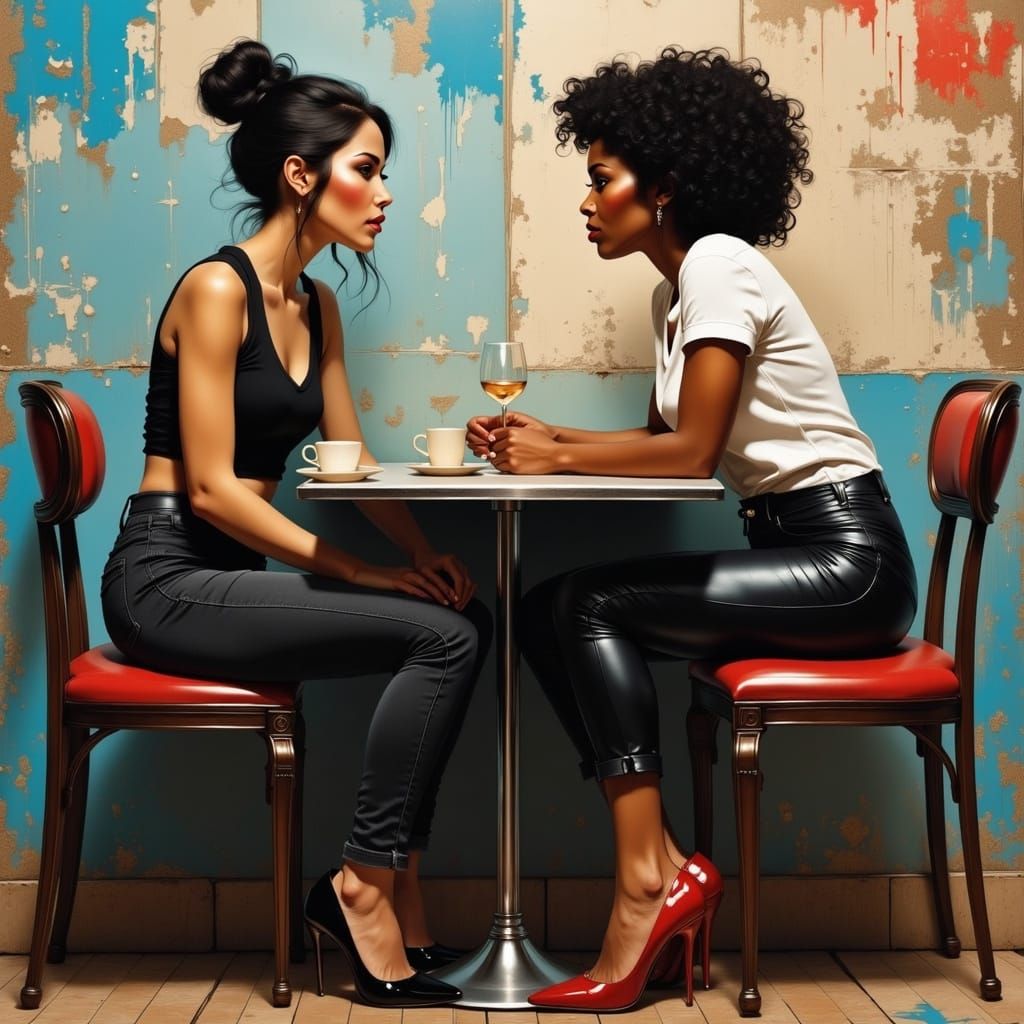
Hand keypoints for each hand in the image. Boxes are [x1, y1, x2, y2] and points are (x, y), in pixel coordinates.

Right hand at [349, 562, 465, 606]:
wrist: (362, 574)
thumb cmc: (379, 583)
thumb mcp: (397, 586)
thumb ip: (408, 591)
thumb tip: (420, 601)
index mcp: (412, 574)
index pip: (433, 580)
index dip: (445, 588)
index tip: (455, 597)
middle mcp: (410, 573)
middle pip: (432, 581)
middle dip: (446, 590)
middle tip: (456, 599)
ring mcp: (402, 576)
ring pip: (424, 584)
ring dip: (436, 593)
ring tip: (446, 602)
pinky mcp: (394, 581)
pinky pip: (409, 587)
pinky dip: (420, 593)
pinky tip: (427, 599)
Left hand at [413, 550, 477, 610]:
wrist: (425, 556)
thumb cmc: (423, 564)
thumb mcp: (426, 574)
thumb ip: (438, 584)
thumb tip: (451, 598)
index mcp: (449, 561)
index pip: (460, 579)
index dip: (459, 592)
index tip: (455, 604)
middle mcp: (459, 562)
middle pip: (468, 582)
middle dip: (464, 597)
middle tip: (457, 609)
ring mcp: (462, 567)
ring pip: (471, 583)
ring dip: (467, 596)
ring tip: (458, 607)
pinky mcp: (463, 572)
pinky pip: (470, 584)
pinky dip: (467, 593)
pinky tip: (460, 601)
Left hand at [466, 410, 553, 458]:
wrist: (553, 455)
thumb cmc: (544, 444)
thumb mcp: (527, 431)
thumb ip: (512, 432)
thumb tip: (499, 437)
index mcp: (512, 431)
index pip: (493, 435)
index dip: (494, 441)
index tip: (496, 444)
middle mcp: (509, 442)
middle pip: (492, 447)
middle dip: (496, 451)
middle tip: (502, 453)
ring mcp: (510, 454)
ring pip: (494, 458)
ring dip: (499, 460)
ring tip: (507, 460)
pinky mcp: (513, 465)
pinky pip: (500, 467)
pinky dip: (502, 466)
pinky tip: (510, 464)